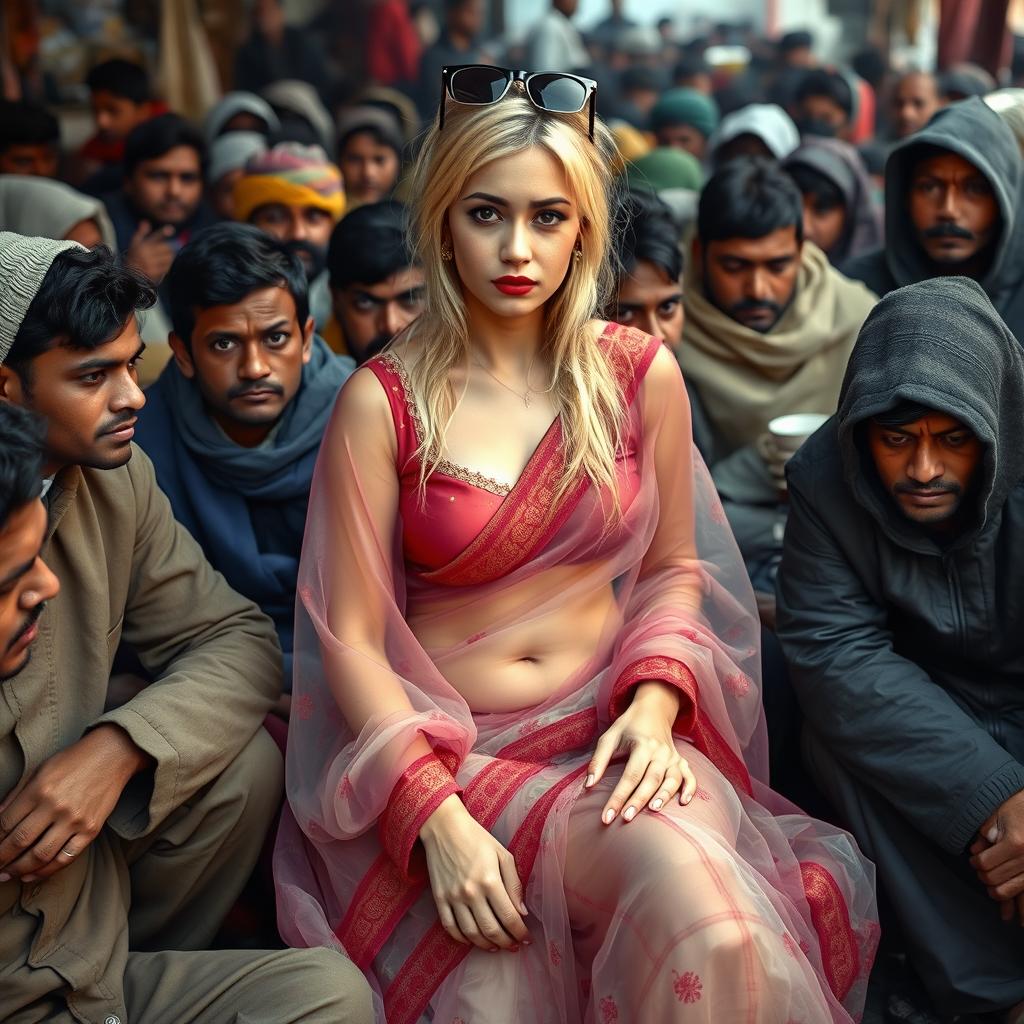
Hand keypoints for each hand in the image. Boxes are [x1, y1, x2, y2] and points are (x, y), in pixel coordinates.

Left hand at [0, 725, 150, 882]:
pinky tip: (33, 875)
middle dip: (1, 859)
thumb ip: (17, 795)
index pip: (6, 824)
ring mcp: (75, 820)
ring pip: (40, 855)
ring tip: (9, 874)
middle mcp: (56, 806)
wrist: (113, 755)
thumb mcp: (40, 770)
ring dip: (19, 870)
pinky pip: (66, 857)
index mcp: (39, 790)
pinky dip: (46, 871)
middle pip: (20, 842)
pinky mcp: (92, 829)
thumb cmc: (74, 760)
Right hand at [126, 221, 175, 283]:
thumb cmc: (134, 256)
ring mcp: (150, 264)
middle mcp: (145, 254)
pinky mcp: (154, 273)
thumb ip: (141, 233)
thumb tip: (145, 222)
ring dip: (169, 258)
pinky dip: (167, 267)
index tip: (171, 229)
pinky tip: (162, 268)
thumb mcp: (135, 243)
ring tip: (164, 260)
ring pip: (169, 258)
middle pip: (166, 248)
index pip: (155, 237)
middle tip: (166, 252)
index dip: (163, 232)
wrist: (129, 274)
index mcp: (141, 245)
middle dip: (169, 249)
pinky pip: (167, 268)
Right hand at [419, 794, 530, 951]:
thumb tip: (522, 912)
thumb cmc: (477, 838)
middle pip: (491, 930)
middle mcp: (471, 892)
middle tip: (513, 946)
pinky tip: (472, 940)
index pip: (509, 917)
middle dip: (506, 942)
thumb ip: (514, 884)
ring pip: (471, 933)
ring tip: (496, 946)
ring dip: (486, 945)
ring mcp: (453, 897)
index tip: (526, 939)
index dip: (520, 932)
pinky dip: (462, 939)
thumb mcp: (502, 854)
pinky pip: (450, 927)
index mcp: (490, 880)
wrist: (444, 827)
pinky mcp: (439, 898)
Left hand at [586, 681, 695, 824]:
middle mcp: (660, 752)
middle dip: (639, 800)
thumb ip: (598, 761)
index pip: (630, 775)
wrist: (653, 710)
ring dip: (664, 796)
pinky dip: (690, 789)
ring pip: (672, 780)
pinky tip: (684, 802)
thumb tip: (588, 785)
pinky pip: (690, 776)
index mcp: (642, 745)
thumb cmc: (628, 726)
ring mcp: (673, 757)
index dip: (618, 797)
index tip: (607, 816)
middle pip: (651, 779)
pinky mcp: (681, 761)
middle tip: (626, 818)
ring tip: (653, 811)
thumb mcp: (609, 737)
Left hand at [969, 790, 1023, 911]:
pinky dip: (1020, 908)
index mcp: (1015, 843)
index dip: (975, 863)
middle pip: (995, 879)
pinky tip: (1014, 919)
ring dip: (996, 892)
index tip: (974, 860)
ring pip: (1009, 892)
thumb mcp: (998, 814)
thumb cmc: (1019, 808)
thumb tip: (974, 852)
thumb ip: (985, 834)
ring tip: (991, 885)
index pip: (985, 864)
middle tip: (981, 870)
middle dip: (983, 876)